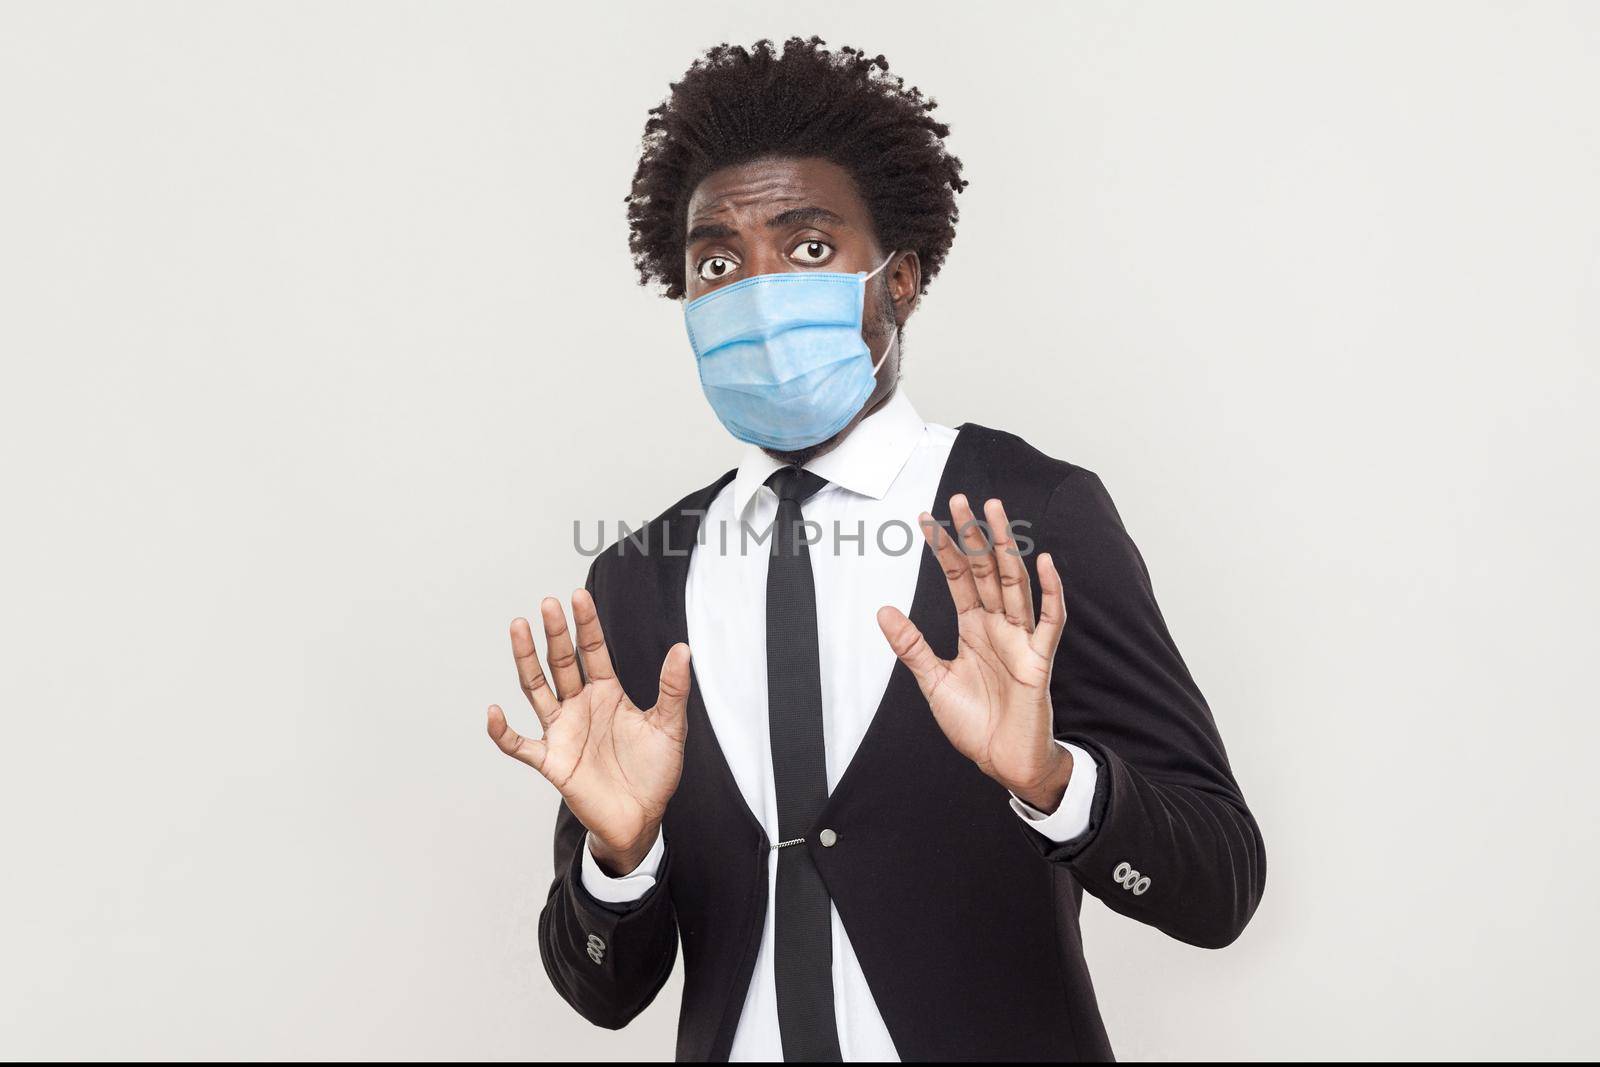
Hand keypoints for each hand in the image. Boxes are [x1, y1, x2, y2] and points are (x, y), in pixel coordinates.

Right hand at [487, 590, 689, 874]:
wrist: (640, 818)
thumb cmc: (655, 773)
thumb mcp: (670, 727)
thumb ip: (672, 689)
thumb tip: (683, 649)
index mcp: (607, 693)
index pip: (593, 651)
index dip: (587, 625)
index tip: (579, 595)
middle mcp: (580, 706)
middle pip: (562, 662)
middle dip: (555, 633)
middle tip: (547, 603)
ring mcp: (562, 731)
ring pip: (537, 690)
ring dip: (526, 660)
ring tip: (518, 628)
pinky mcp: (552, 761)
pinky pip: (520, 745)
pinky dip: (504, 732)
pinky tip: (495, 713)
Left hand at [876, 495, 1072, 810]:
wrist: (1003, 762)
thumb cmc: (976, 723)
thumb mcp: (932, 681)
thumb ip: (911, 645)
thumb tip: (883, 610)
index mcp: (973, 628)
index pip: (958, 578)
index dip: (944, 549)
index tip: (925, 519)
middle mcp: (998, 626)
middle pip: (985, 570)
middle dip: (974, 535)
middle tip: (961, 499)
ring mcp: (1020, 639)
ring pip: (1014, 583)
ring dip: (1006, 548)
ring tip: (995, 513)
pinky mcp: (1039, 660)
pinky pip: (1049, 620)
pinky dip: (1050, 592)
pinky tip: (1043, 562)